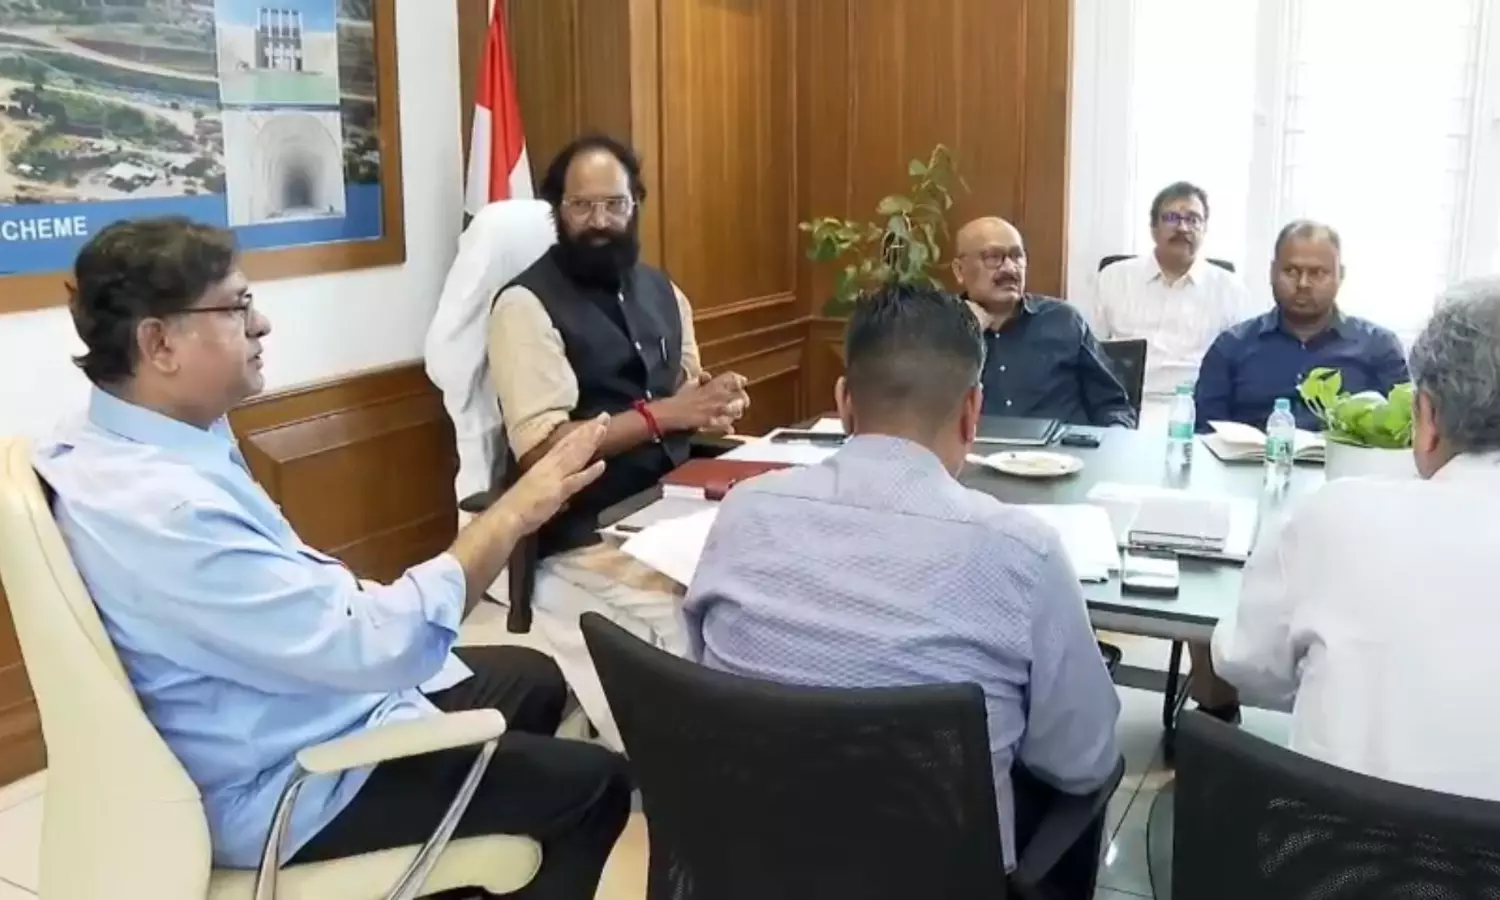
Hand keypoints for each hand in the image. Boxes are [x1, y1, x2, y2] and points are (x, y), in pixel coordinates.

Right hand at [497, 415, 607, 534]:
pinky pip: (575, 481)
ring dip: (589, 442)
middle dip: (588, 430)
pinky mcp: (556, 491)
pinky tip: (602, 465)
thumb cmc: (518, 505)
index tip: (593, 421)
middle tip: (604, 416)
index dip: (579, 432)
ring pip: (575, 457)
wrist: (505, 517)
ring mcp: (553, 477)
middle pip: (571, 445)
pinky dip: (588, 473)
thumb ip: (551, 480)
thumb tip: (565, 478)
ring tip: (602, 428)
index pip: (564, 445)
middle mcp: (549, 466)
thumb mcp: (536, 486)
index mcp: (544, 464)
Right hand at [656, 371, 749, 431]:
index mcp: (713, 384)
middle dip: (742, 399)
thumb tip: (707, 376)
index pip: (734, 378)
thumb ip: (701, 379)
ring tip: (733, 414)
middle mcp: (719, 396)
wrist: (671, 414)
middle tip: (741, 402)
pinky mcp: (715, 424)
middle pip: (741, 395)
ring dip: (736, 412)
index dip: (739, 380)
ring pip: (738, 411)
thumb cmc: (679, 398)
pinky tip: (728, 428)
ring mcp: (718, 411)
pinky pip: (728, 426)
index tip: (741, 383)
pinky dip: (728, 428)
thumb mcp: (690, 383)